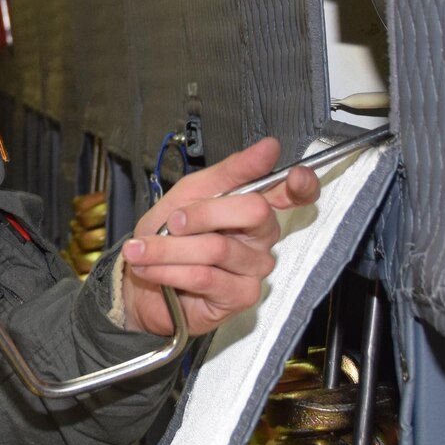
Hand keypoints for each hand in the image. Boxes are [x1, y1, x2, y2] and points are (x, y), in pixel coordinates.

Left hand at [118, 137, 319, 335]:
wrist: (142, 275)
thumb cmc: (169, 233)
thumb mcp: (191, 192)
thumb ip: (231, 171)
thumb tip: (269, 148)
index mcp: (255, 205)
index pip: (296, 193)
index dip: (303, 184)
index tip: (295, 175)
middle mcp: (262, 236)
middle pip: (254, 212)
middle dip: (203, 213)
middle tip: (173, 221)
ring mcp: (255, 267)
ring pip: (217, 248)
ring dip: (170, 248)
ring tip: (144, 250)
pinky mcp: (241, 296)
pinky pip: (205, 276)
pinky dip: (169, 269)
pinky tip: (150, 268)